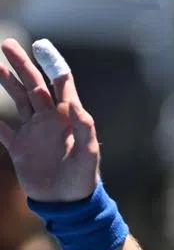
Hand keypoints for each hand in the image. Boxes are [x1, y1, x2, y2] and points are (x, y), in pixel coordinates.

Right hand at [0, 39, 99, 201]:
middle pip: (34, 86)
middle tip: (6, 44)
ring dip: (6, 81)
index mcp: (67, 119)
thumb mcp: (88, 155)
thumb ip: (84, 129)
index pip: (61, 85)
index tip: (42, 45)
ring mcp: (33, 133)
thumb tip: (76, 104)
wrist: (68, 206)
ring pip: (18, 100)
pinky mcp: (19, 148)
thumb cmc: (83, 181)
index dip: (53, 65)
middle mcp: (49, 121)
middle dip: (21, 65)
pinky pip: (0, 129)